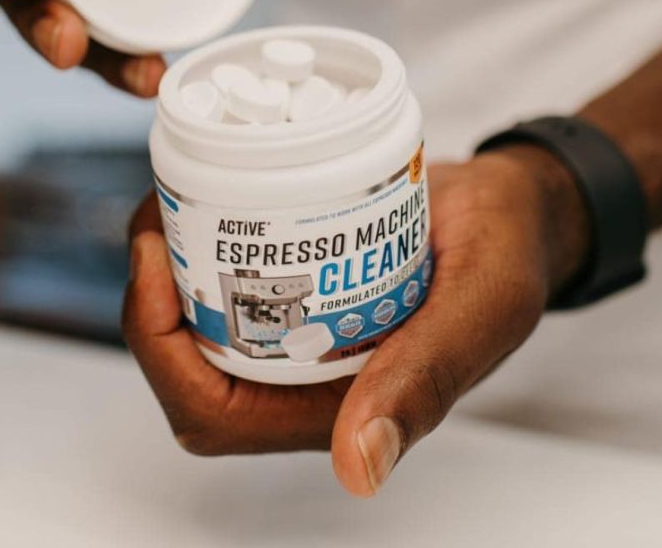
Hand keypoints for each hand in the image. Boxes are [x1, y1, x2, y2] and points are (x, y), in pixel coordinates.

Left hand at [123, 146, 588, 495]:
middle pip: (186, 361)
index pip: (212, 411)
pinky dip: (201, 238)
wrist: (509, 206)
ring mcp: (298, 328)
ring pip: (198, 316)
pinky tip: (205, 190)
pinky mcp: (299, 285)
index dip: (160, 349)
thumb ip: (425, 380)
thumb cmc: (506, 256)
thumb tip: (358, 471)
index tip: (153, 260)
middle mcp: (304, 374)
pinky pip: (227, 276)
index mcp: (338, 405)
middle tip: (159, 212)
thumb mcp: (478, 308)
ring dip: (170, 263)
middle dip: (151, 296)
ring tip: (173, 193)